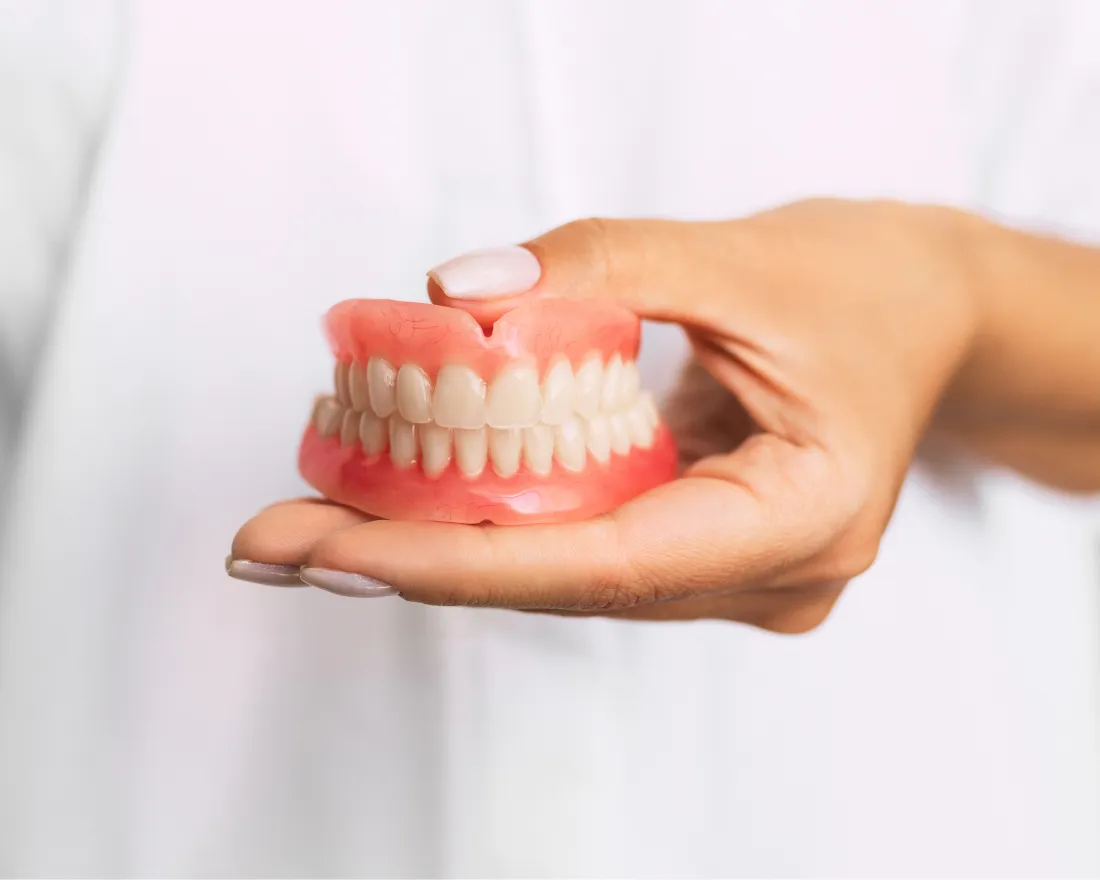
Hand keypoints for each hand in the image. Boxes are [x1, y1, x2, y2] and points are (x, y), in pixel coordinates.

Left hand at [231, 199, 983, 631]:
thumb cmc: (865, 286)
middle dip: (413, 560)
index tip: (331, 551)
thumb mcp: (739, 254)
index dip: (459, 562)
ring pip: (565, 575)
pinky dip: (494, 521)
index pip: (606, 565)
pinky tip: (404, 501)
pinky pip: (583, 546)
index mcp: (802, 520)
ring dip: (441, 543)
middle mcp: (766, 576)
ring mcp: (736, 575)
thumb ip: (600, 265)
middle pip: (565, 583)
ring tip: (311, 518)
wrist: (927, 315)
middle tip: (272, 539)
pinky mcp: (703, 551)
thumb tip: (453, 295)